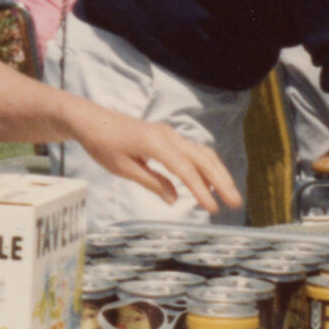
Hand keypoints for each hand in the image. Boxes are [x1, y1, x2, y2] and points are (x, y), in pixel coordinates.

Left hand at [68, 110, 241, 216]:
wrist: (91, 120)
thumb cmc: (103, 144)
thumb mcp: (123, 168)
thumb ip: (152, 182)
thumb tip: (175, 199)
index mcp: (156, 143)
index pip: (185, 169)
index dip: (200, 191)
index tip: (212, 209)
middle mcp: (168, 136)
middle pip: (202, 159)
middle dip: (221, 181)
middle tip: (236, 202)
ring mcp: (169, 134)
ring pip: (201, 153)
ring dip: (217, 173)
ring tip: (229, 194)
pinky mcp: (167, 136)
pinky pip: (192, 151)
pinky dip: (205, 166)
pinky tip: (208, 182)